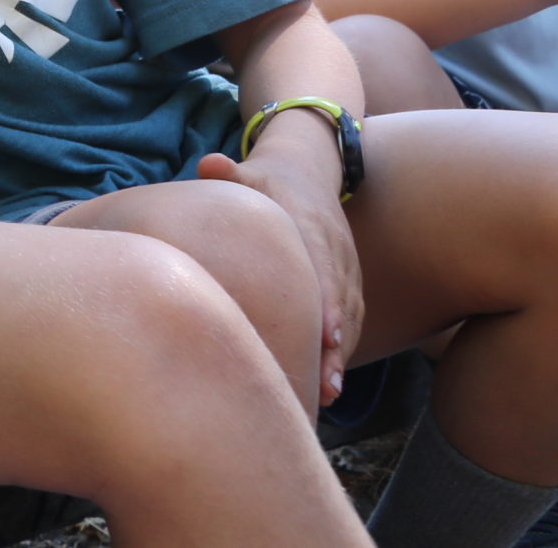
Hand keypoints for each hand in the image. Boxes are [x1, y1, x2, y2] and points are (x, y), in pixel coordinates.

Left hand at [200, 133, 363, 404]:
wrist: (306, 176)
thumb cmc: (266, 184)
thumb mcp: (251, 174)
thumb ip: (231, 172)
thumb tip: (209, 163)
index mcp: (313, 225)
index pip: (324, 264)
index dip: (326, 299)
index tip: (325, 331)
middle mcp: (336, 252)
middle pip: (340, 301)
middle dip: (335, 341)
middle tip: (326, 380)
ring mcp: (345, 273)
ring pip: (348, 319)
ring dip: (340, 356)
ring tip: (328, 393)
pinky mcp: (345, 289)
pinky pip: (347, 324)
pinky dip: (340, 353)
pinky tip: (328, 387)